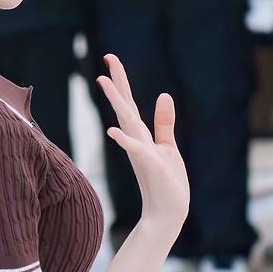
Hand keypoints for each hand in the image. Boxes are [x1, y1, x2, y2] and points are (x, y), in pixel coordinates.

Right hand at [97, 54, 189, 230]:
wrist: (168, 213)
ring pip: (127, 122)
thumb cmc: (167, 182)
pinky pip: (135, 150)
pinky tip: (112, 131)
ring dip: (117, 102)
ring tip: (104, 81)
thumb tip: (163, 95)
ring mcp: (141, 153)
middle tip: (107, 58)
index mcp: (141, 136)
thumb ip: (163, 122)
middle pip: (124, 107)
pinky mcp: (149, 166)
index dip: (121, 82)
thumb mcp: (168, 147)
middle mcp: (137, 141)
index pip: (128, 103)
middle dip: (117, 83)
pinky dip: (124, 140)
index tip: (110, 60)